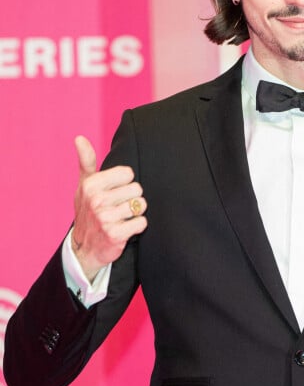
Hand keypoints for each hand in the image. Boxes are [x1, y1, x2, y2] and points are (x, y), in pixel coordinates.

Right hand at [71, 136, 147, 280]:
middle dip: (131, 199)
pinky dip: (137, 227)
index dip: (125, 183)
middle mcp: (96, 200)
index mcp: (91, 184)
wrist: (84, 247)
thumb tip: (79, 138)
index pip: (128, 173)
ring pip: (141, 205)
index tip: (114, 193)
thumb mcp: (84, 185)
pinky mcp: (115, 234)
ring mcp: (105, 217)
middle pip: (137, 189)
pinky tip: (125, 229)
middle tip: (118, 208)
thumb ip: (86, 161)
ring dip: (135, 213)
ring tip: (121, 218)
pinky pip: (142, 222)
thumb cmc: (88, 211)